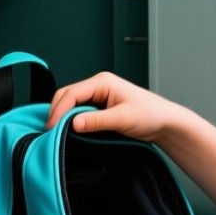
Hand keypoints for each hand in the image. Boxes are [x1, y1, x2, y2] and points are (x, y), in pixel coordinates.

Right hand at [46, 71, 185, 141]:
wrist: (165, 122)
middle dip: (57, 112)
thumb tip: (73, 123)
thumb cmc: (150, 114)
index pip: (72, 93)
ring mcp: (99, 95)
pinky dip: (71, 119)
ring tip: (56, 132)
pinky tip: (68, 130)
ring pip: (71, 103)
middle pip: (67, 96)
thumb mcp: (122, 119)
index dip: (58, 110)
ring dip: (63, 116)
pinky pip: (79, 110)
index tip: (51, 127)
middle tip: (49, 132)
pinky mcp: (100, 106)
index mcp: (102, 82)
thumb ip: (97, 121)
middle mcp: (98, 85)